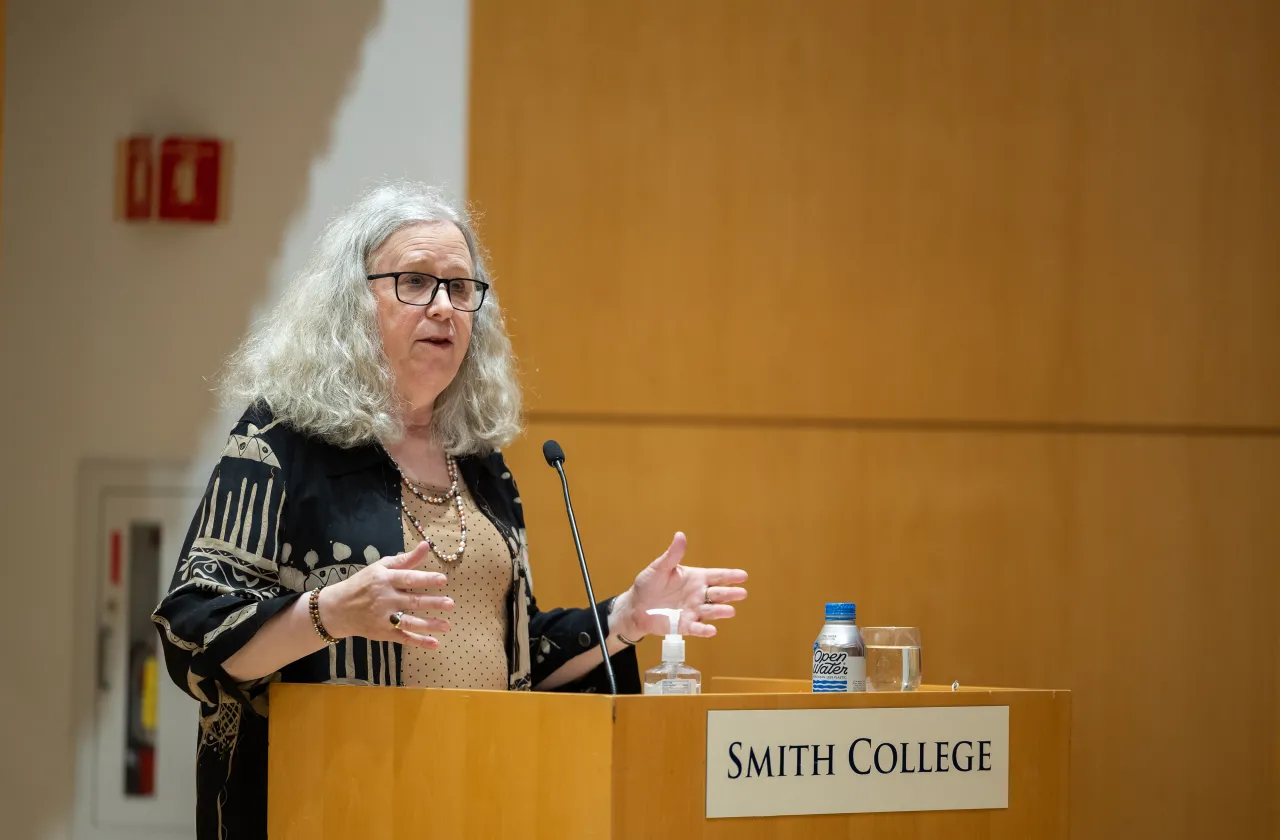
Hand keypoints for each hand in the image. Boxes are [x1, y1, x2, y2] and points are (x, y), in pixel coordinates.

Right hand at [317, 541, 452, 649]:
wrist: (338, 609)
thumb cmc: (363, 584)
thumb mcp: (380, 567)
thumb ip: (405, 560)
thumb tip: (425, 546)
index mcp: (384, 580)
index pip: (408, 578)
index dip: (425, 579)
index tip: (443, 580)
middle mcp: (384, 599)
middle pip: (412, 601)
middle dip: (432, 603)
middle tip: (450, 603)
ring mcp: (383, 618)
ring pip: (409, 622)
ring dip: (429, 625)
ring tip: (447, 625)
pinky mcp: (383, 632)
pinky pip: (403, 638)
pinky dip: (418, 641)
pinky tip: (434, 643)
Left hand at [611, 532, 747, 640]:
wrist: (635, 606)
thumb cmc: (649, 584)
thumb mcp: (660, 567)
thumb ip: (672, 555)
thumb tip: (680, 535)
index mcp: (695, 578)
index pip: (717, 576)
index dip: (730, 576)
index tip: (743, 576)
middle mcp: (698, 595)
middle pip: (718, 594)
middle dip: (730, 593)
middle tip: (742, 593)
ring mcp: (692, 610)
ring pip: (710, 611)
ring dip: (720, 611)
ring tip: (730, 611)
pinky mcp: (683, 625)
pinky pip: (695, 628)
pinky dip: (703, 630)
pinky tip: (711, 630)